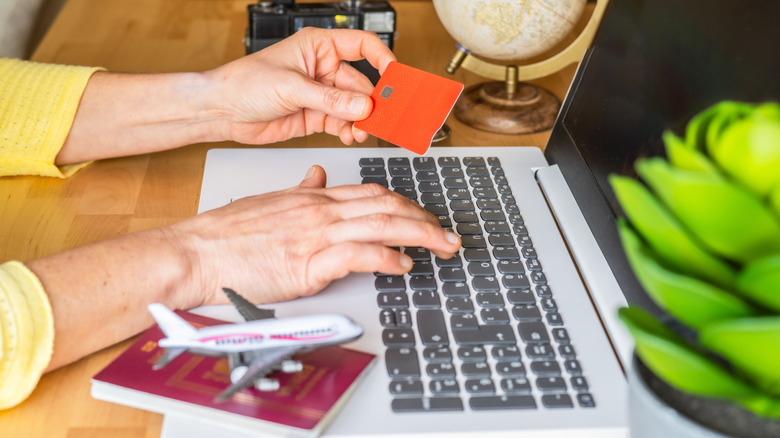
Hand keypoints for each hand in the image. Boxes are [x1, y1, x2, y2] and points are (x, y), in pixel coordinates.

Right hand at [168, 166, 459, 305]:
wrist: (196, 252)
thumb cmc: (227, 234)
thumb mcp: (269, 201)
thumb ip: (299, 190)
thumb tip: (317, 175)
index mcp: (314, 197)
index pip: (373, 194)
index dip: (407, 205)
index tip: (424, 217)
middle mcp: (321, 210)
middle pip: (388, 207)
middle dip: (426, 221)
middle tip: (449, 236)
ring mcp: (316, 234)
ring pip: (382, 225)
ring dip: (421, 236)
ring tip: (443, 248)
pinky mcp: (308, 262)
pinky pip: (359, 255)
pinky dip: (387, 258)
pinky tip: (403, 265)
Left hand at [205, 28, 394, 145]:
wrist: (223, 111)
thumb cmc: (245, 83)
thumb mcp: (291, 87)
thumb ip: (330, 99)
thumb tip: (363, 106)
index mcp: (319, 47)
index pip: (363, 46)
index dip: (383, 59)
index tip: (394, 77)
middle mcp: (323, 69)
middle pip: (362, 84)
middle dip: (372, 103)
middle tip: (381, 117)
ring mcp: (321, 94)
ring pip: (354, 107)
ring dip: (361, 121)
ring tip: (361, 132)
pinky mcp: (316, 116)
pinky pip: (343, 123)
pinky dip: (349, 131)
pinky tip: (350, 135)